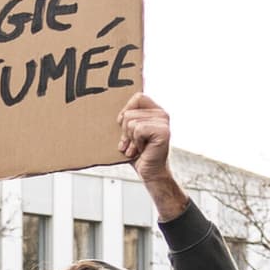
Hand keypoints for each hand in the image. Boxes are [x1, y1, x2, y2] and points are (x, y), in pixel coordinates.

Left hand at [118, 92, 184, 218]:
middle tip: (131, 144)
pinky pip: (138, 129)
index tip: (124, 125)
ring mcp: (164, 122)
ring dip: (130, 139)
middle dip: (125, 131)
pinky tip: (141, 150)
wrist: (149, 173)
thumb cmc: (137, 154)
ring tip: (136, 148)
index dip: (126, 111)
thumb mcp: (128, 133)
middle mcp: (162, 114)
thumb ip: (126, 118)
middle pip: (130, 112)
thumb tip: (105, 105)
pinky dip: (135, 142)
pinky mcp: (163, 131)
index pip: (138, 96)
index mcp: (155, 111)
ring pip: (131, 121)